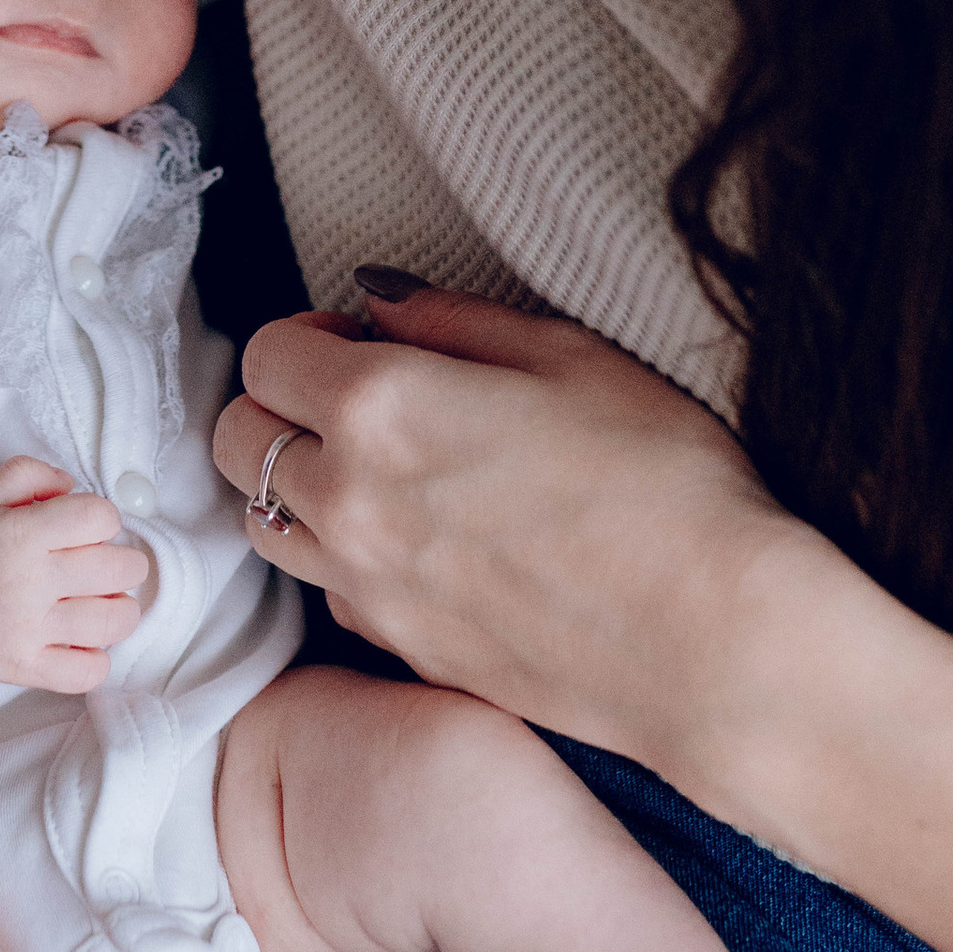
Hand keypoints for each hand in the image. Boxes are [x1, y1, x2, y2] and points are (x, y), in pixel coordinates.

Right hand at [0, 458, 149, 690]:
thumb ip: (30, 476)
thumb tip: (72, 486)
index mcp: (24, 533)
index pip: (101, 518)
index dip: (104, 518)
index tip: (88, 528)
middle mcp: (32, 581)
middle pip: (119, 569)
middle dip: (122, 562)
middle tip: (103, 565)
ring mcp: (30, 629)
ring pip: (114, 621)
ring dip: (118, 608)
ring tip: (100, 603)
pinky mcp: (23, 667)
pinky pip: (87, 672)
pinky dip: (96, 658)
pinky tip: (82, 642)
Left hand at [213, 277, 806, 805]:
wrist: (716, 645)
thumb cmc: (666, 486)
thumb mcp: (573, 358)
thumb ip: (455, 319)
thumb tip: (376, 299)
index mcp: (384, 408)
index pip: (266, 356)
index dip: (305, 336)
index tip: (356, 338)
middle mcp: (352, 501)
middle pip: (236, 442)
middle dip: (276, 407)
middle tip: (354, 400)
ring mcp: (367, 588)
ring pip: (267, 524)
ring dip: (300, 487)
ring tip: (381, 474)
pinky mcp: (400, 652)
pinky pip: (329, 593)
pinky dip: (345, 562)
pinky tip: (417, 547)